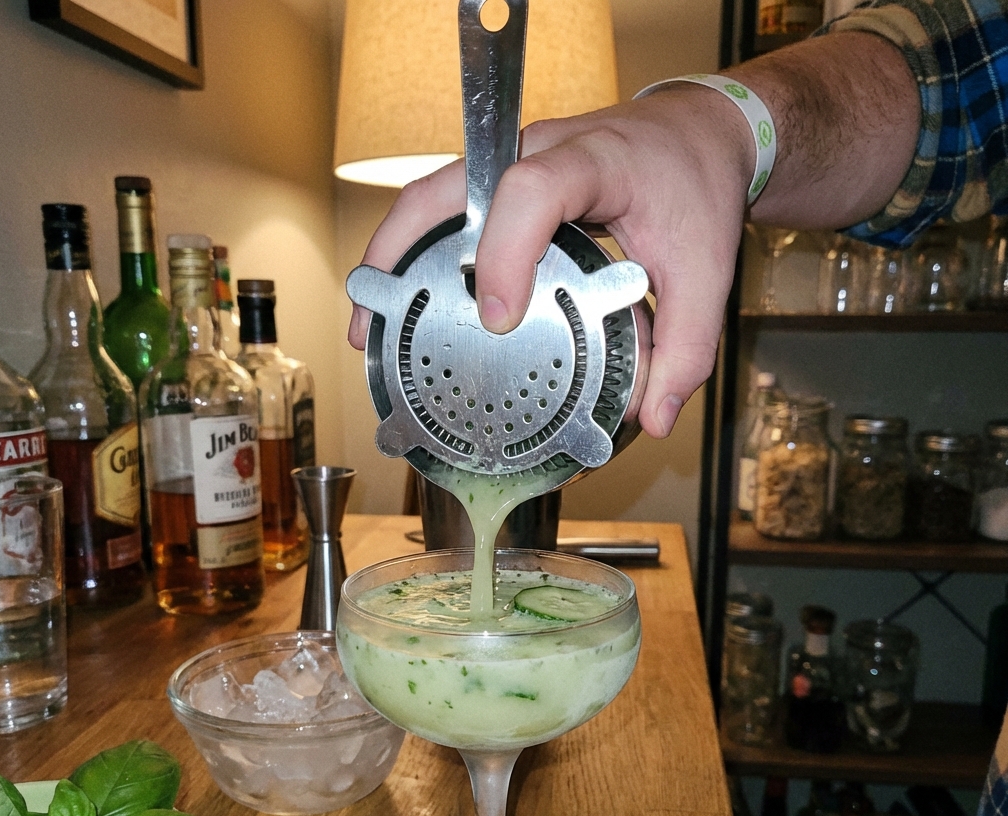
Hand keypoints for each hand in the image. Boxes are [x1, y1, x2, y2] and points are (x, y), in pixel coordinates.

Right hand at [348, 85, 755, 437]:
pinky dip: (416, 252)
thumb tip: (655, 419)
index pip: (532, 190)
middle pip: (444, 187)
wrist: (698, 133)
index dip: (504, 252)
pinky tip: (408, 300)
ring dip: (393, 255)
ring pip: (430, 198)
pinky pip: (445, 210)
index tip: (499, 316)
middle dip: (400, 255)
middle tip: (376, 325)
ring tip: (371, 321)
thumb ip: (686, 348)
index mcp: (594, 162)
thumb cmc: (697, 186)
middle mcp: (539, 152)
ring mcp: (513, 163)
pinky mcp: (503, 181)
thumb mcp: (707, 272)